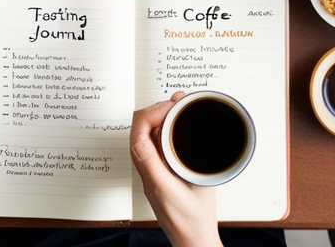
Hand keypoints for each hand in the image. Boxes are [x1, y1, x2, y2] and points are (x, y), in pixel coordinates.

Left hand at [130, 93, 222, 246]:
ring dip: (157, 118)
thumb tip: (178, 121)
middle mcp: (146, 173)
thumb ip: (185, 154)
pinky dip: (160, 130)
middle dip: (155, 109)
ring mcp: (149, 174)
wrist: (192, 241)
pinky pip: (150, 145)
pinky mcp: (155, 175)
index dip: (153, 112)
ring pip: (143, 136)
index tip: (173, 105)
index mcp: (152, 174)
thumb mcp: (196, 183)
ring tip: (177, 108)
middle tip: (178, 102)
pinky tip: (174, 125)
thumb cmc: (194, 218)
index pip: (139, 133)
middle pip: (139, 130)